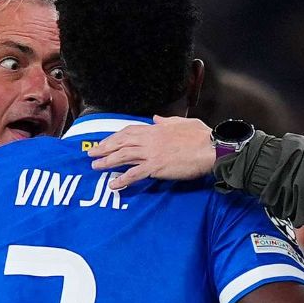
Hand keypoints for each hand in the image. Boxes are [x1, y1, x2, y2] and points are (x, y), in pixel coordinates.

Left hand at [87, 115, 213, 187]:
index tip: (105, 142)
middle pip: (121, 143)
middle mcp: (150, 140)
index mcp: (155, 129)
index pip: (128, 131)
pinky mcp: (156, 167)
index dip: (114, 137)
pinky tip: (113, 185)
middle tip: (92, 154)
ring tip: (95, 167)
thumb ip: (165, 121)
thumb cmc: (201, 136)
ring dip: (107, 162)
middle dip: (104, 148)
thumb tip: (156, 118)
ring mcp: (151, 153)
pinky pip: (134, 174)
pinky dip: (122, 179)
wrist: (211, 148)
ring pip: (123, 157)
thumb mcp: (181, 122)